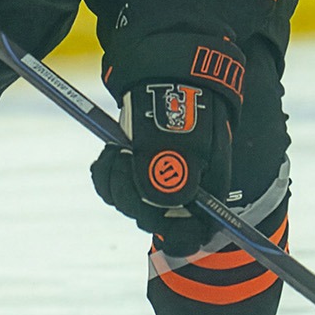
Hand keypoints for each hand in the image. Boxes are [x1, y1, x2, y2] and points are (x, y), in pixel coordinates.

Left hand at [90, 82, 232, 257]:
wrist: (172, 79)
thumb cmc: (188, 105)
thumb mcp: (186, 134)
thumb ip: (173, 171)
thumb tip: (156, 204)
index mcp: (207, 193)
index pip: (195, 234)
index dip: (175, 234)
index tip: (151, 210)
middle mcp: (183, 197)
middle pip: (152, 221)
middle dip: (130, 193)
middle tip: (125, 156)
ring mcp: (157, 189)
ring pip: (127, 205)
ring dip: (114, 179)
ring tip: (118, 148)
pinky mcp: (135, 178)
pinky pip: (113, 191)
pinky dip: (107, 173)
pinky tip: (112, 152)